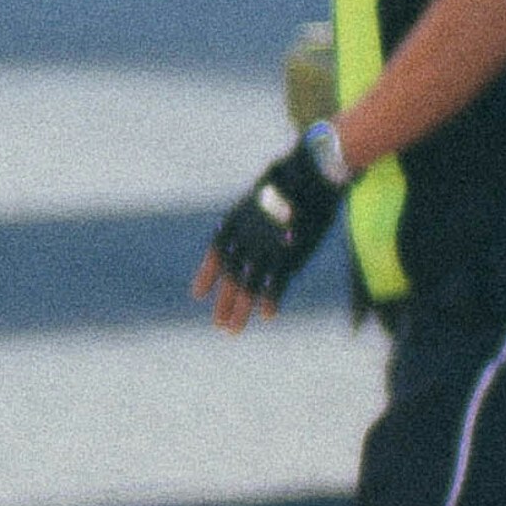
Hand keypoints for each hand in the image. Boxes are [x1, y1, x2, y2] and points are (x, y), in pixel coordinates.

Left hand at [199, 136, 341, 328]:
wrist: (308, 174)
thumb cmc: (292, 176)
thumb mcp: (266, 188)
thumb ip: (259, 206)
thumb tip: (262, 197)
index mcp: (237, 220)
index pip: (216, 253)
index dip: (207, 275)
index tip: (197, 294)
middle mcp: (246, 238)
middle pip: (231, 276)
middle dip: (225, 302)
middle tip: (219, 324)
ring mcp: (265, 248)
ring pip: (248, 286)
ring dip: (240, 309)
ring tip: (232, 331)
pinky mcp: (288, 254)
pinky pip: (277, 282)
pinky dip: (272, 298)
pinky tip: (267, 314)